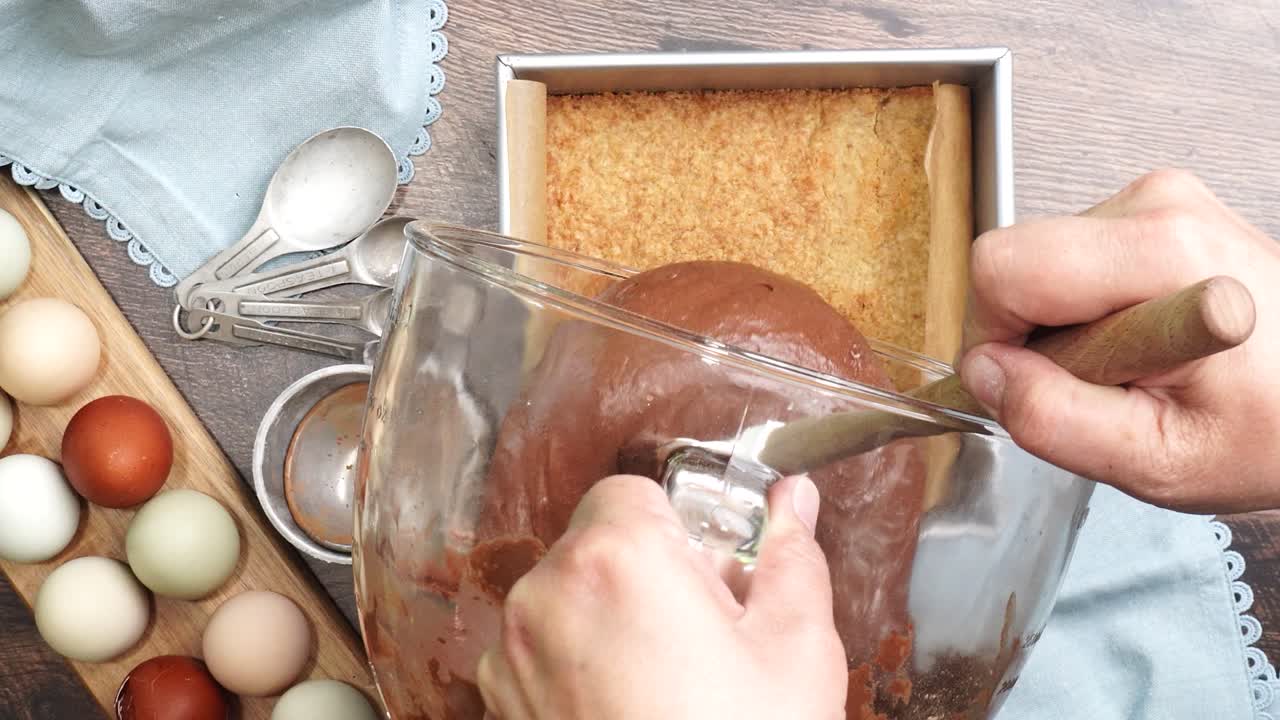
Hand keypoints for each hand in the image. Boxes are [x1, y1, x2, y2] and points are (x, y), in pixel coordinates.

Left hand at [476, 474, 846, 719]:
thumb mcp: (795, 650)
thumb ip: (790, 555)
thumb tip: (794, 503)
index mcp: (618, 559)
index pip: (632, 490)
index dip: (677, 523)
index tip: (708, 564)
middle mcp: (546, 596)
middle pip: (595, 544)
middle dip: (646, 571)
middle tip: (702, 629)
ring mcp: (513, 655)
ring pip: (565, 598)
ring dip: (608, 617)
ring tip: (668, 679)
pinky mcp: (501, 704)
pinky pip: (539, 652)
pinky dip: (575, 664)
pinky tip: (629, 707)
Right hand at [957, 169, 1279, 512]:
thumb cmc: (1271, 431)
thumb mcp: (1158, 462)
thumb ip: (1056, 420)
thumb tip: (985, 374)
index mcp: (1165, 257)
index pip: (1003, 270)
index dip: (996, 338)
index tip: (1041, 383)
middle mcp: (1162, 207)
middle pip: (1014, 258)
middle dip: (1031, 333)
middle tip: (1100, 380)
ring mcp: (1160, 198)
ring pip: (1036, 259)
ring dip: (1061, 324)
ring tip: (1130, 363)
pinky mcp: (1153, 206)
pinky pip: (1066, 256)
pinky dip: (1084, 307)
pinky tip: (1137, 338)